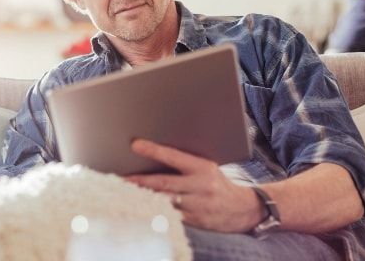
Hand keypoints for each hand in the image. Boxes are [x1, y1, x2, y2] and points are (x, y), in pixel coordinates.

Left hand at [125, 139, 263, 232]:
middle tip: (120, 177)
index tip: (136, 145)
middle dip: (140, 180)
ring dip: (143, 198)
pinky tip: (142, 210)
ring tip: (124, 195)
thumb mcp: (208, 168)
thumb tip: (159, 157)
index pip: (175, 157)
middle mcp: (201, 186)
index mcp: (203, 168)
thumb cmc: (220, 185)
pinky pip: (170, 217)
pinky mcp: (195, 221)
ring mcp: (198, 205)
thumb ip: (187, 165)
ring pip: (164, 201)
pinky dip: (155, 213)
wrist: (244, 209)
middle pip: (164, 183)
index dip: (154, 150)